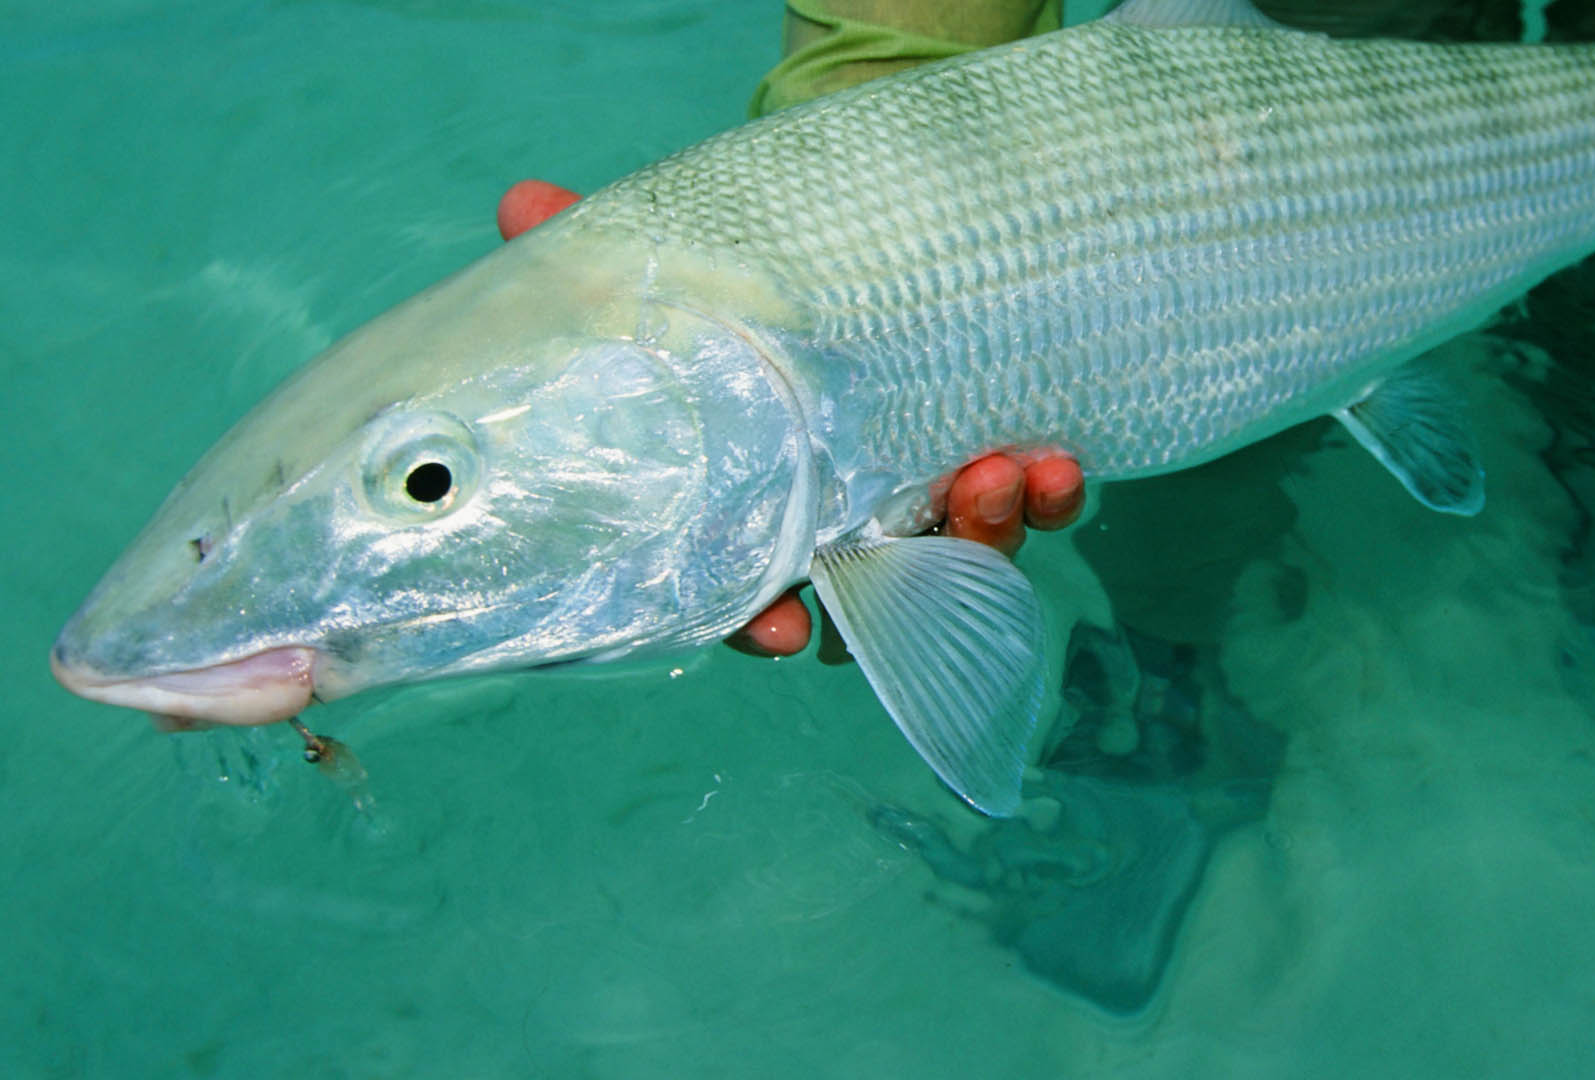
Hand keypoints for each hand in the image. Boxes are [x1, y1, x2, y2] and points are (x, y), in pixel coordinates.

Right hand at [495, 179, 1087, 656]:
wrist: (852, 239)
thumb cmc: (746, 273)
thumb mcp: (675, 263)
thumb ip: (604, 248)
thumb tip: (521, 206)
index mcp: (757, 506)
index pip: (751, 590)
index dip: (763, 621)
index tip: (781, 629)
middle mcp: (845, 519)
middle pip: (877, 589)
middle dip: (911, 575)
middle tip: (933, 528)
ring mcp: (926, 496)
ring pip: (963, 552)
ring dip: (990, 528)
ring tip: (1003, 473)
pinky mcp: (993, 456)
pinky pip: (1031, 504)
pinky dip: (1049, 495)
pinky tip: (1058, 461)